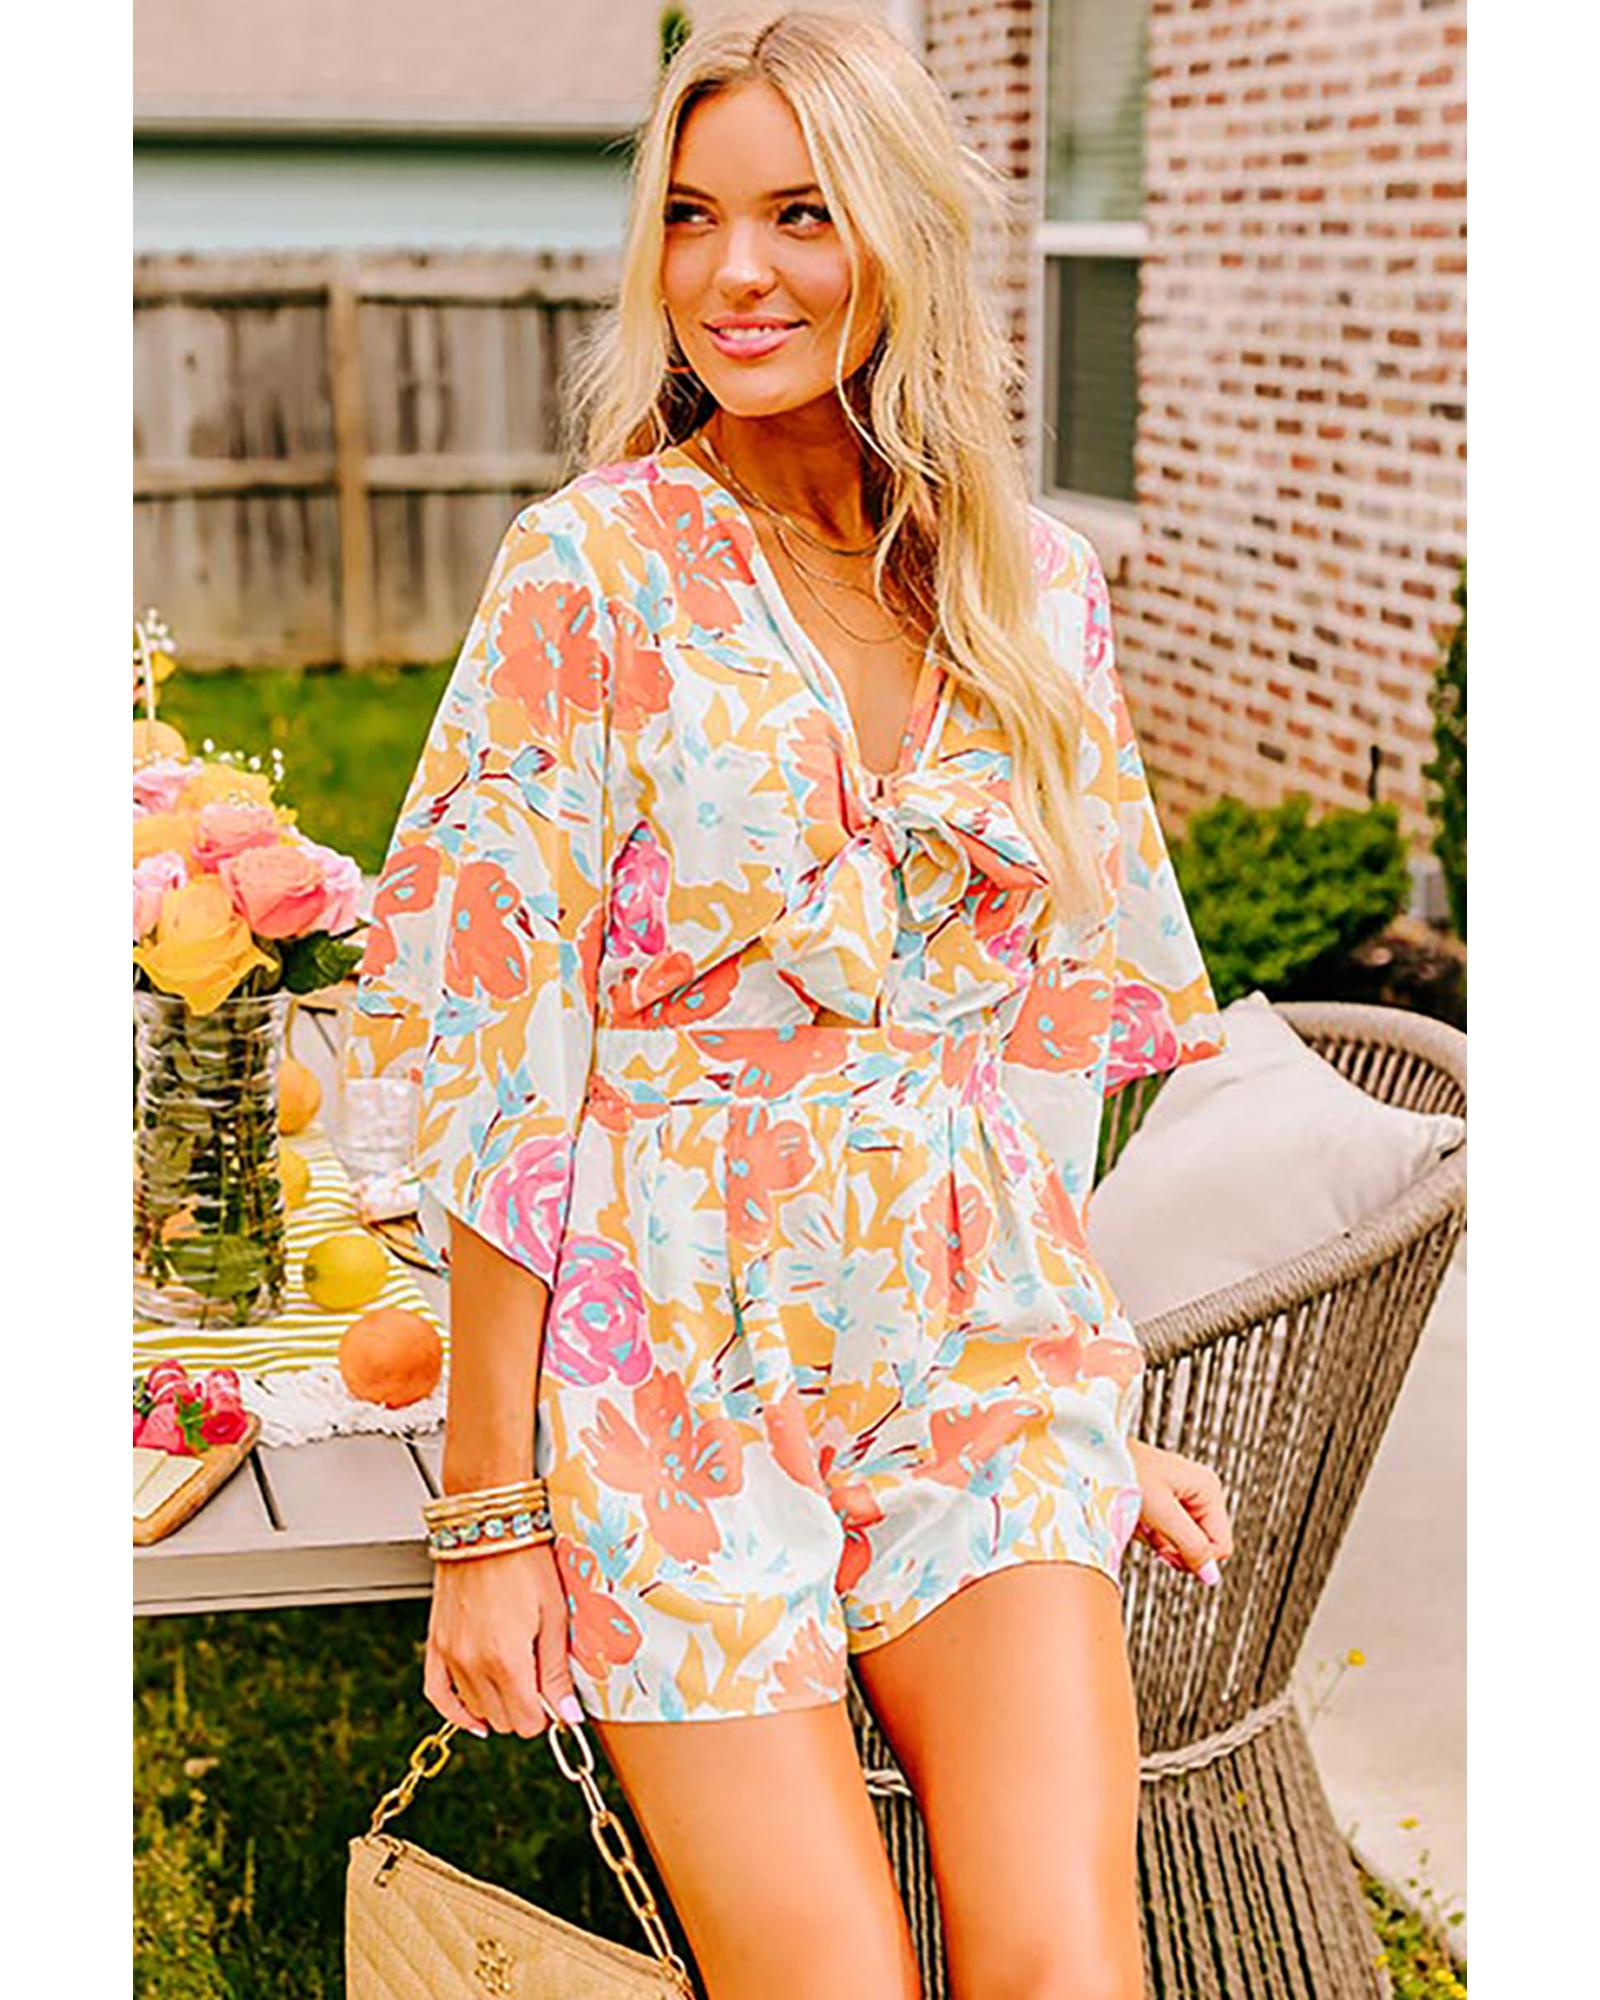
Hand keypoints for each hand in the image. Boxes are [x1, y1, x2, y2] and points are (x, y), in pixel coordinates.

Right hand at [423, 1541, 585, 1738]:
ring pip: (475, 1711)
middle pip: (503, 1721)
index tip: (555, 1696)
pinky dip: (456, 1711)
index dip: (547, 1713)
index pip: (527, 1722)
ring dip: (498, 1705)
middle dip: (525, 1709)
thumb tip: (569, 1714)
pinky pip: (437, 1695)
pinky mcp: (436, 1644)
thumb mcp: (553, 1616)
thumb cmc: (524, 1562)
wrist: (487, 1526)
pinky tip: (474, 1716)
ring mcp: (449, 1655)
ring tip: (515, 1678)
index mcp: (506, 1659)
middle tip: (539, 1682)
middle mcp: (472, 1664)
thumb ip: (556, 1672)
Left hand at [1128, 1439, 1233, 1585]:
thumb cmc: (1124, 1472)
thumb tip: (1212, 1575)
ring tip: (1139, 1521)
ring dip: (1157, 1541)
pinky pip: (1163, 1534)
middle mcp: (1199, 1493)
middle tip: (1151, 1534)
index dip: (1195, 1557)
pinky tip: (1134, 1519)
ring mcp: (1182, 1498)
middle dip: (1174, 1548)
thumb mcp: (1161, 1514)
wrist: (1091, 1453)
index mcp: (1208, 1489)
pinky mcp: (1163, 1504)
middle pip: (1201, 1546)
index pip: (1220, 1546)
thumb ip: (1190, 1545)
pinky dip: (1147, 1533)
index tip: (1167, 1552)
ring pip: (1180, 1543)